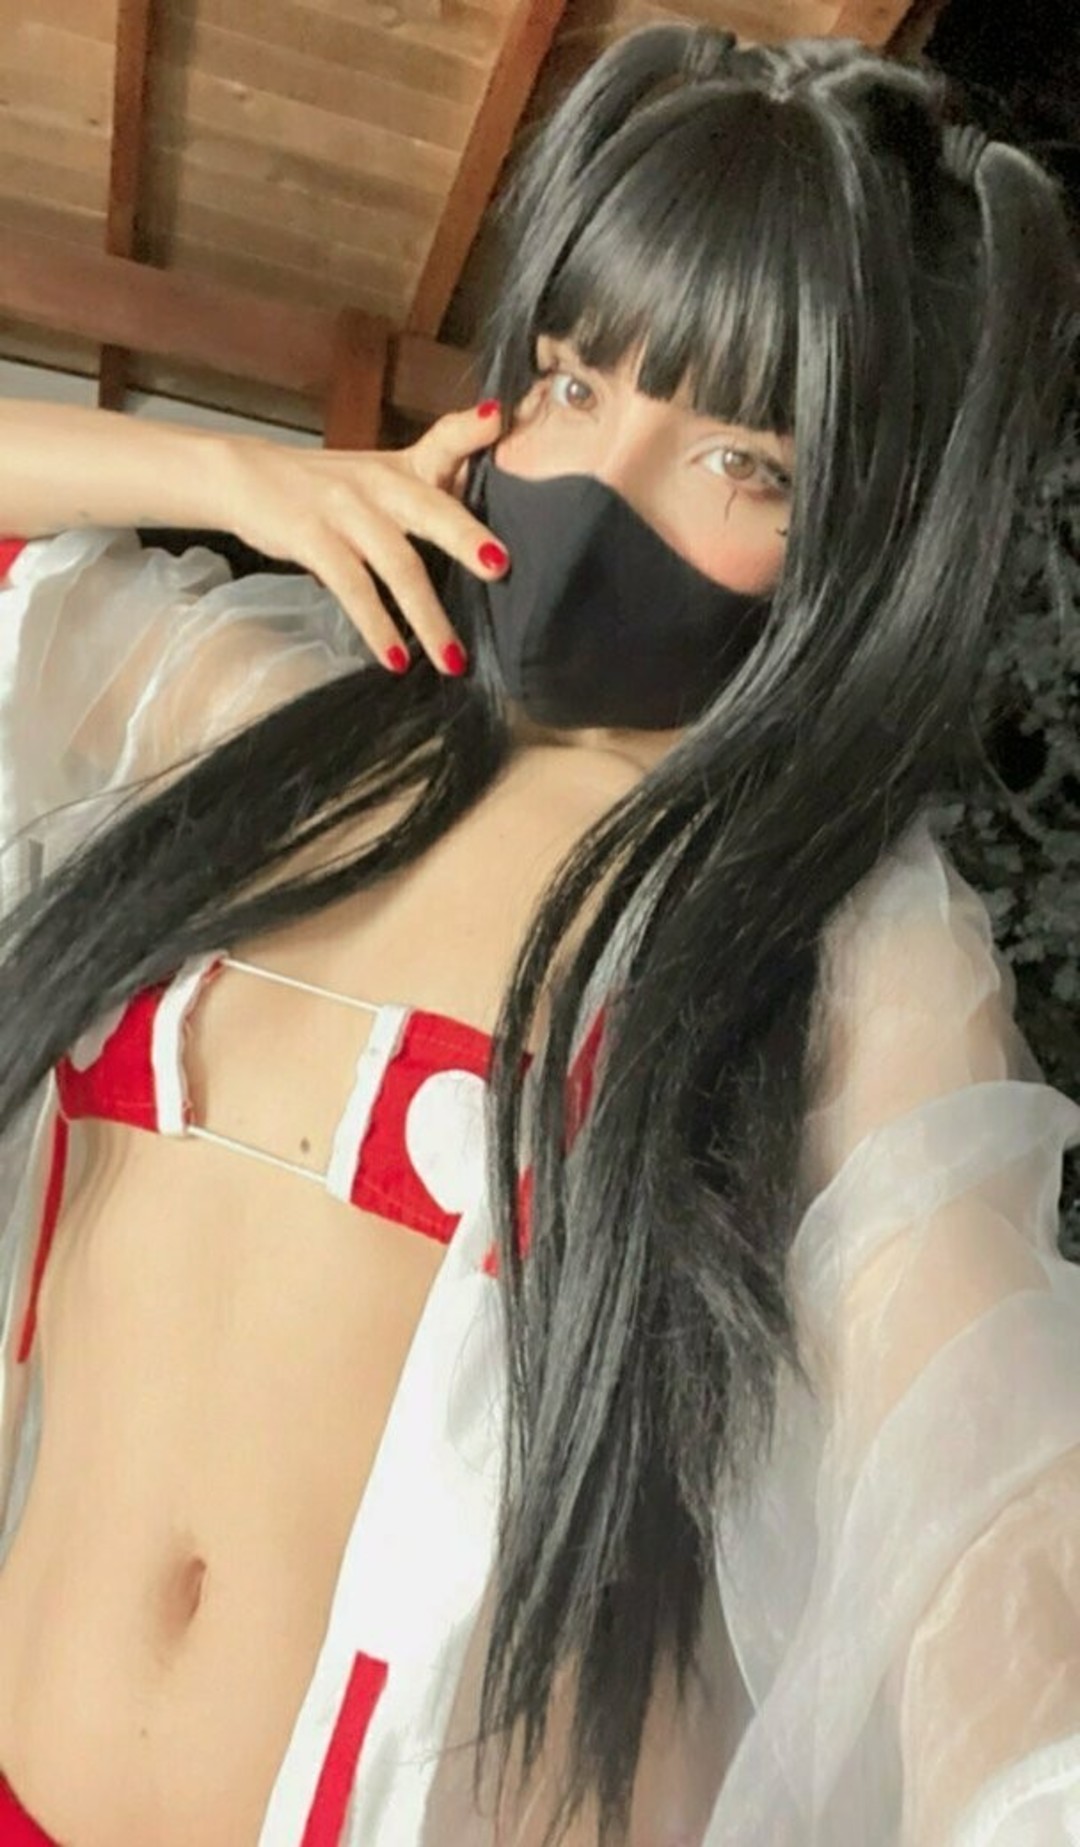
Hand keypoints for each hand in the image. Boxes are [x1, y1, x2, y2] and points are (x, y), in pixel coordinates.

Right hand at [217, 402, 508, 675]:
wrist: (242, 476)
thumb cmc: (327, 488)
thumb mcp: (379, 478)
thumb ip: (428, 492)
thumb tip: (484, 535)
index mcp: (402, 468)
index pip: (444, 440)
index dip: (473, 430)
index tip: (499, 421)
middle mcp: (379, 484)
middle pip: (431, 508)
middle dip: (466, 536)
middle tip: (502, 567)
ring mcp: (345, 510)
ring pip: (397, 564)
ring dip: (428, 617)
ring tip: (453, 661)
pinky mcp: (311, 537)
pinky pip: (353, 587)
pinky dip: (377, 626)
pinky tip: (395, 659)